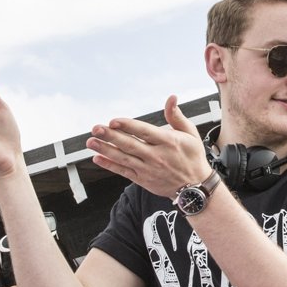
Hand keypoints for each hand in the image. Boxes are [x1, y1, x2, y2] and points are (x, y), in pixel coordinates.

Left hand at [86, 96, 212, 199]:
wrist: (195, 188)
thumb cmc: (192, 157)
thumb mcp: (190, 134)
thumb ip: (176, 116)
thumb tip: (172, 98)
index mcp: (167, 141)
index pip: (144, 132)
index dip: (127, 126)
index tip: (113, 121)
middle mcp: (156, 155)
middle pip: (130, 144)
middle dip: (111, 136)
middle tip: (96, 129)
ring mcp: (148, 169)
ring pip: (123, 158)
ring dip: (105, 149)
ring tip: (91, 142)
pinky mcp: (143, 179)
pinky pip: (123, 172)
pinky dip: (110, 165)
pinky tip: (98, 158)